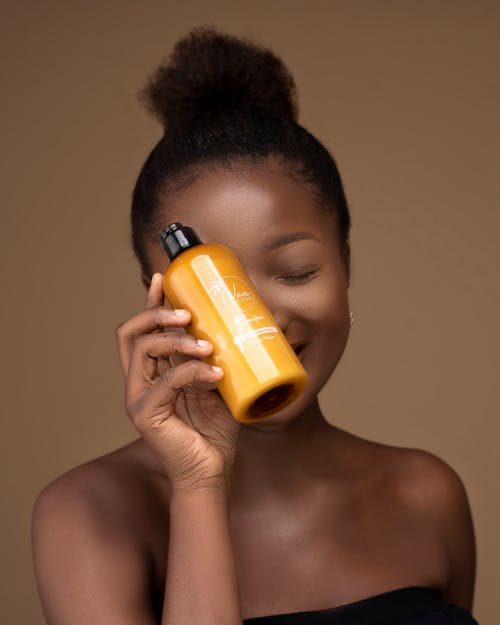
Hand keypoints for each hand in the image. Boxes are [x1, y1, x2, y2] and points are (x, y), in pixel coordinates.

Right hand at [115, 273, 240, 492]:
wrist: (212, 472)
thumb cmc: (215, 430)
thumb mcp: (220, 385)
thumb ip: (220, 359)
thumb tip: (248, 325)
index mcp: (153, 372)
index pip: (142, 330)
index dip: (150, 301)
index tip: (164, 278)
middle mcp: (139, 381)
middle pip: (131, 333)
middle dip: (157, 313)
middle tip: (188, 313)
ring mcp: (139, 398)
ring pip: (142, 349)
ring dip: (176, 340)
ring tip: (207, 345)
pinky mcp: (146, 414)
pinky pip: (166, 380)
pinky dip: (192, 371)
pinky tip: (216, 373)